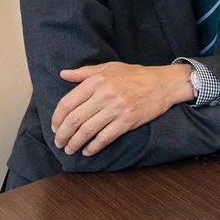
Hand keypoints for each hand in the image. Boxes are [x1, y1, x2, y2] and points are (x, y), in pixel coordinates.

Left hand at [52, 62, 194, 155]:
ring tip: (70, 149)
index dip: (57, 118)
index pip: (67, 103)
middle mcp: (105, 94)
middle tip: (59, 143)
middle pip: (74, 119)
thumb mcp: (110, 67)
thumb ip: (84, 72)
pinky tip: (88, 151)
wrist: (164, 83)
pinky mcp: (128, 121)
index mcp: (97, 81)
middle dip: (62, 134)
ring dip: (75, 143)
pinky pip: (105, 138)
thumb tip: (63, 74)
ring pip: (87, 131)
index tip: (54, 127)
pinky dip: (94, 147)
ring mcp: (117, 108)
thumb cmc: (136, 75)